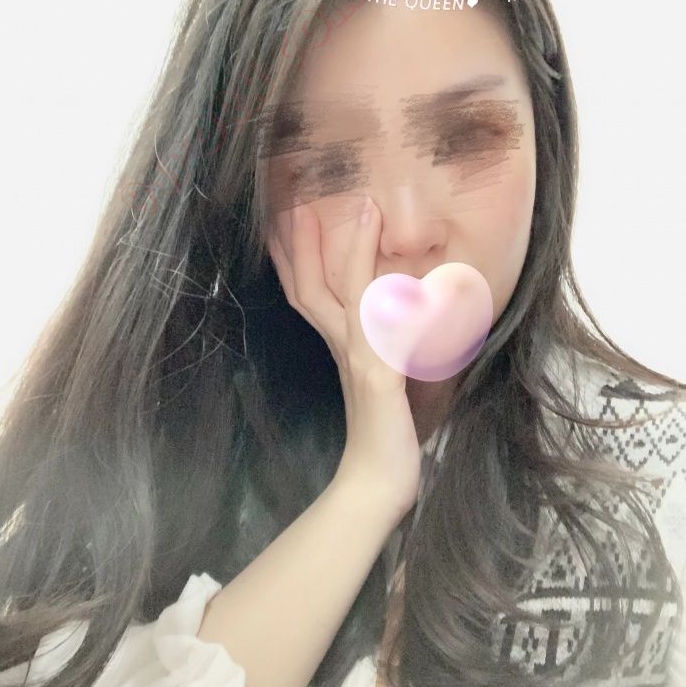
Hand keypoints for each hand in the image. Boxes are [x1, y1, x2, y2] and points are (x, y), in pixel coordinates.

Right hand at [267, 196, 421, 518]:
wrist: (378, 483)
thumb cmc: (383, 435)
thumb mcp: (379, 380)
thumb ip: (380, 349)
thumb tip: (395, 320)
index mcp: (340, 346)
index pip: (308, 294)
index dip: (293, 259)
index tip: (285, 223)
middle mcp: (342, 346)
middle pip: (309, 287)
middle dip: (301, 245)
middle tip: (295, 203)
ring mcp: (358, 358)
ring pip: (344, 295)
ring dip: (351, 251)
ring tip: (363, 209)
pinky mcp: (378, 375)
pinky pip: (382, 328)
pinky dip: (388, 298)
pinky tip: (401, 272)